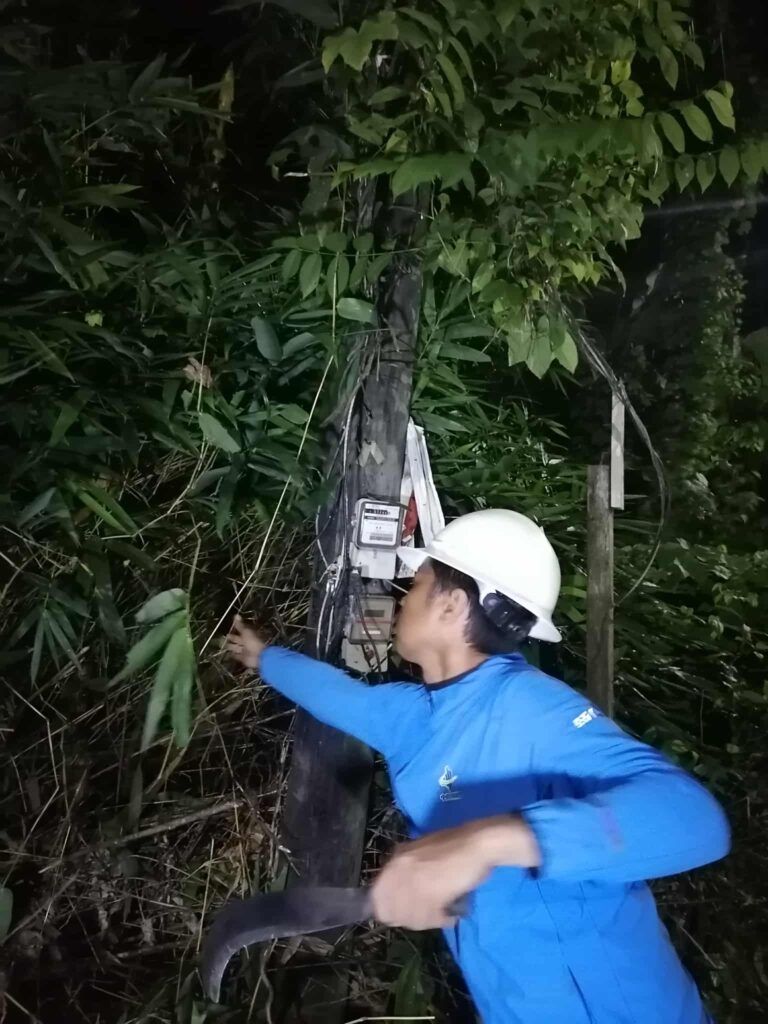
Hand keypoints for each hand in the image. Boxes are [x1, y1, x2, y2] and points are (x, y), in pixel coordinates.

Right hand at [224, 614, 266, 670]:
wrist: (258, 656)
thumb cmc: (253, 642)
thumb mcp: (246, 632)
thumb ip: (240, 625)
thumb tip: (236, 615)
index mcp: (249, 634)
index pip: (242, 630)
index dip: (236, 629)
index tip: (230, 626)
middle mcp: (247, 642)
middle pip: (238, 639)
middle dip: (232, 637)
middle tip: (225, 636)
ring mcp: (245, 650)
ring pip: (236, 647)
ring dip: (231, 646)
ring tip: (223, 644)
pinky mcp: (242, 658)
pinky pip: (236, 656)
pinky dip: (232, 655)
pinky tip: (227, 653)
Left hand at [370, 816, 539, 930]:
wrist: (477, 842)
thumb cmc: (453, 848)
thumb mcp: (420, 855)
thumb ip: (406, 874)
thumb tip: (396, 901)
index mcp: (395, 860)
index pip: (376, 897)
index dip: (390, 910)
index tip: (405, 914)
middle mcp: (400, 869)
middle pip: (391, 912)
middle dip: (408, 919)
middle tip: (426, 916)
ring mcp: (415, 880)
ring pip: (410, 918)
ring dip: (426, 921)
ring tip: (441, 915)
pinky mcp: (432, 891)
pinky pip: (429, 918)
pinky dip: (440, 921)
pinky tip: (450, 915)